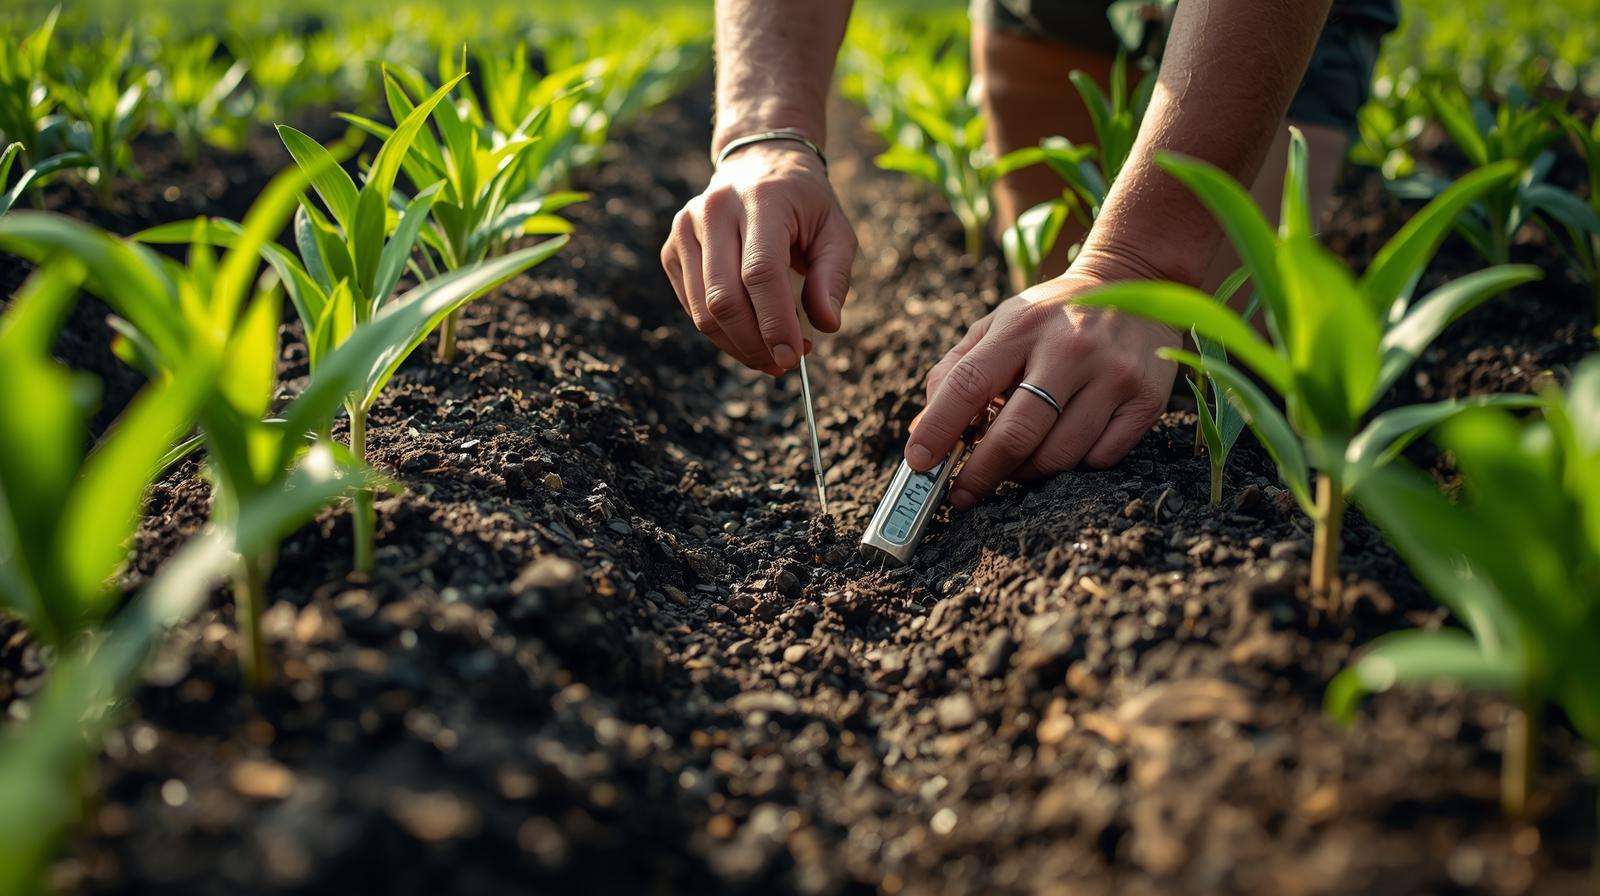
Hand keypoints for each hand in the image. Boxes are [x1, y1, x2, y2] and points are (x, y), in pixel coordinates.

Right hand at [661, 141, 856, 375]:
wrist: (759, 164)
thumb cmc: (804, 205)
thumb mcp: (836, 231)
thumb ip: (833, 276)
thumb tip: (826, 325)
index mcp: (761, 199)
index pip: (760, 272)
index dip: (774, 322)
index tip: (793, 357)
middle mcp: (714, 209)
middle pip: (724, 298)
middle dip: (754, 343)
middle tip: (783, 364)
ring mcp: (685, 228)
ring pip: (702, 310)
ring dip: (737, 346)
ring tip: (770, 354)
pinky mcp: (672, 248)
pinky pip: (691, 307)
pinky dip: (721, 333)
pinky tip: (748, 334)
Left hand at [907, 258, 1181, 507]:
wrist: (1134, 282)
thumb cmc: (1049, 316)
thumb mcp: (997, 324)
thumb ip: (954, 372)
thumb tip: (921, 433)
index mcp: (1021, 326)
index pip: (967, 384)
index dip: (937, 429)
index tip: (919, 462)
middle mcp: (1069, 349)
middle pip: (1016, 434)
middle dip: (980, 474)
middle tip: (961, 494)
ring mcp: (1113, 375)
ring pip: (1058, 456)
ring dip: (1026, 472)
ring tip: (1016, 463)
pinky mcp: (1146, 399)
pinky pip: (1099, 458)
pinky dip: (1075, 464)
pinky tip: (1066, 442)